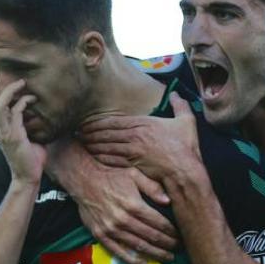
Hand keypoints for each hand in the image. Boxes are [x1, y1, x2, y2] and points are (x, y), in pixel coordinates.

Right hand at [0, 63, 44, 183]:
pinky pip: (15, 114)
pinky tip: (32, 99)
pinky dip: (22, 103)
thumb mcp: (27, 135)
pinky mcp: (13, 136)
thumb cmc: (30, 157)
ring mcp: (4, 132)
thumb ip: (27, 121)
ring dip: (9, 90)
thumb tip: (37, 108)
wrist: (28, 178)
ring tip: (21, 81)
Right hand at [46, 140, 178, 263]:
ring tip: (167, 258)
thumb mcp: (134, 175)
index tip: (180, 235)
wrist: (84, 179)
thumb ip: (152, 187)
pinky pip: (118, 252)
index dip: (171, 231)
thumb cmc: (111, 175)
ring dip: (155, 254)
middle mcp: (123, 219)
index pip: (158, 222)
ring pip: (138, 246)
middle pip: (151, 236)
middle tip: (177, 249)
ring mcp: (111, 229)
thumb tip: (168, 201)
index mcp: (134, 205)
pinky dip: (132, 260)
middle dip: (167, 244)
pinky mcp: (101, 235)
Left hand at [81, 92, 201, 181]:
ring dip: (92, 144)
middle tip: (78, 132)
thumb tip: (176, 93)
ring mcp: (132, 151)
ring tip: (82, 143)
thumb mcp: (186, 121)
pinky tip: (93, 156)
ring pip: (106, 146)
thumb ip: (180, 105)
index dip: (98, 122)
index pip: (114, 121)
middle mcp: (135, 136)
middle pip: (106, 133)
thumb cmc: (186, 147)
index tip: (87, 122)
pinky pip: (112, 160)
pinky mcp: (133, 165)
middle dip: (90, 133)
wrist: (185, 170)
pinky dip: (101, 157)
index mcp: (144, 123)